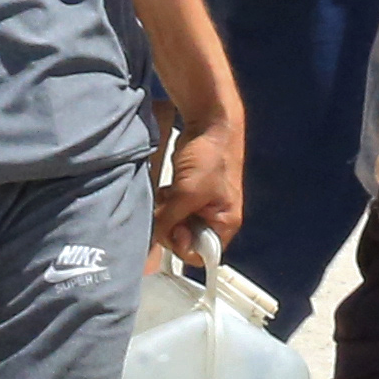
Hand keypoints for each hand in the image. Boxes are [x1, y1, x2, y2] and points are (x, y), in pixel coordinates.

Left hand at [153, 107, 244, 266]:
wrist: (210, 124)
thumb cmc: (210, 158)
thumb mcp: (187, 194)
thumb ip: (170, 221)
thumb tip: (154, 238)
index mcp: (224, 223)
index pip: (201, 254)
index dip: (183, 246)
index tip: (173, 230)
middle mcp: (214, 218)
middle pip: (186, 240)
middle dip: (171, 227)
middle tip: (167, 209)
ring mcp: (201, 205)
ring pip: (176, 224)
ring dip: (166, 214)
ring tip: (167, 196)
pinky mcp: (188, 192)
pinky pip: (172, 209)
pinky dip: (165, 203)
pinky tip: (166, 190)